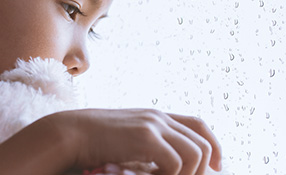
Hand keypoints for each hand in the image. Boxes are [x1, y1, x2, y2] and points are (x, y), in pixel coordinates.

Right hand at [45, 109, 221, 174]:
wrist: (68, 134)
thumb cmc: (92, 143)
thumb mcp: (126, 142)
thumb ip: (148, 149)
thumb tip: (171, 166)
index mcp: (155, 117)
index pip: (198, 124)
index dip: (214, 145)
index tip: (217, 167)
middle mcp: (159, 117)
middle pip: (203, 140)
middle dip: (206, 167)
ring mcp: (153, 125)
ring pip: (195, 154)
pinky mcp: (145, 137)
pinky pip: (176, 163)